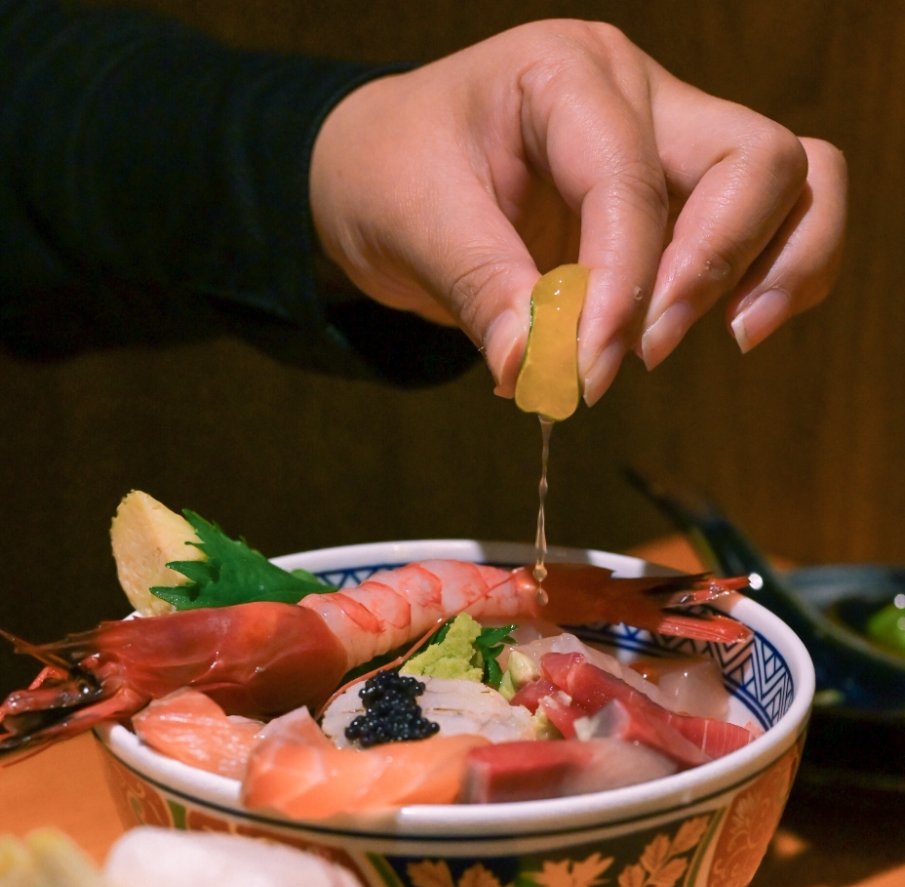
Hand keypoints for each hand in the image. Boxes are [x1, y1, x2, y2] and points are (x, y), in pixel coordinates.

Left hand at [310, 20, 846, 404]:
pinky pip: (775, 221)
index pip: (629, 178)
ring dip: (777, 266)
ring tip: (729, 340)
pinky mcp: (682, 199)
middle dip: (716, 266)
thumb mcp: (412, 223)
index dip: (623, 284)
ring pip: (792, 181)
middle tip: (646, 352)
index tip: (590, 370)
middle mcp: (640, 94)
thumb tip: (537, 370)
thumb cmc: (393, 175)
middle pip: (755, 158)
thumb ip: (480, 290)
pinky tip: (730, 329)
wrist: (382, 174)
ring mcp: (673, 142)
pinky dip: (773, 275)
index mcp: (565, 74)